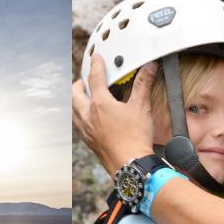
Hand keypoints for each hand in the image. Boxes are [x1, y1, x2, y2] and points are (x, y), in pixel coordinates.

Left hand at [72, 55, 155, 175]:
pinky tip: (89, 118)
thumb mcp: (142, 107)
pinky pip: (78, 123)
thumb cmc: (135, 139)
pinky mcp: (88, 141)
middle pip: (75, 93)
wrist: (130, 165)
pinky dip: (80, 115)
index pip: (95, 78)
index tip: (97, 59)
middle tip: (86, 78)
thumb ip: (144, 84)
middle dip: (79, 83)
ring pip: (73, 109)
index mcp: (100, 104)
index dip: (97, 65)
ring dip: (77, 99)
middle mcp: (88, 116)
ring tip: (85, 96)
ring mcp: (86, 129)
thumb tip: (149, 68)